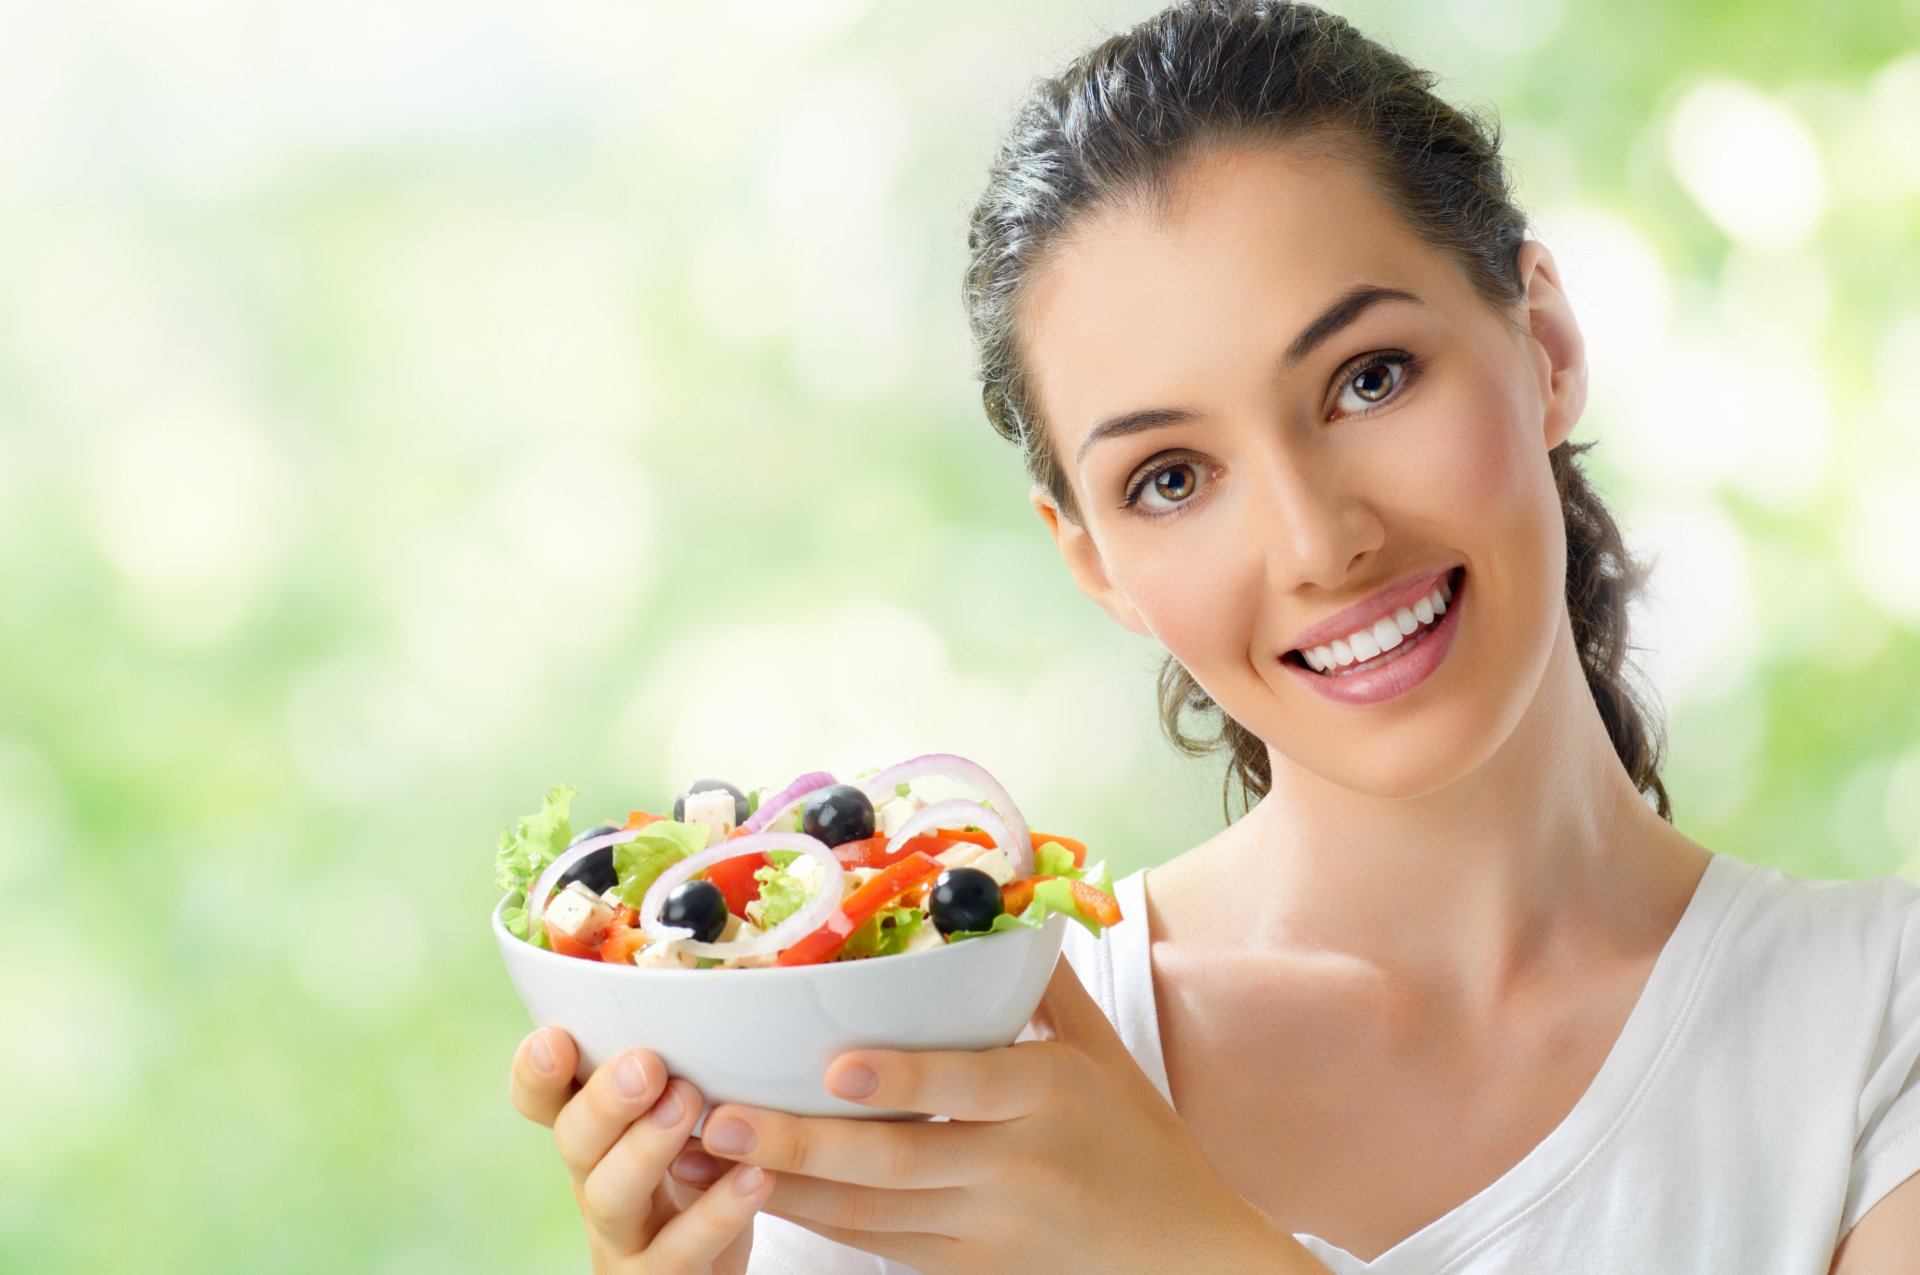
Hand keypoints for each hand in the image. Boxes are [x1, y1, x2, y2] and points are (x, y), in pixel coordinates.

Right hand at [508, 1028, 776, 1273]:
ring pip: (612, 1196)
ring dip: (647, 1148)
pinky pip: (680, 1251)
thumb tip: (726, 979)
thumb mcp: (683, 1114)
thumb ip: (685, 1061)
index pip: (542, 1098)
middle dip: (604, 1101)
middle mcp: (596, 1180)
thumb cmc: (702, 1172)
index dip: (537, 1072)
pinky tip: (755, 1177)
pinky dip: (717, 1212)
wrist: (711, 1268)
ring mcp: (624, 1236)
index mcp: (595, 1132)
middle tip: (646, 1064)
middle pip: (574, 1141)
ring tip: (690, 1103)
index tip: (556, 1036)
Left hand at [691, 961, 1310, 1273]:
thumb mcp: (1101, 1049)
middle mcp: (1016, 1166)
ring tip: (700, 1163)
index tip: (834, 1063)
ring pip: (868, 1216)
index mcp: (1053, 1095)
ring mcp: (987, 1227)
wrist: (1185, 1254)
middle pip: (895, 1164)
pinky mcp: (968, 1267)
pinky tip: (755, 1197)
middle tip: (717, 1119)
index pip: (970, 1085)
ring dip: (781, 1189)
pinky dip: (815, 1223)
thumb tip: (989, 902)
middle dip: (798, 1145)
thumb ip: (1040, 982)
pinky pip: (877, 1247)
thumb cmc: (1139, 1136)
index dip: (904, 1080)